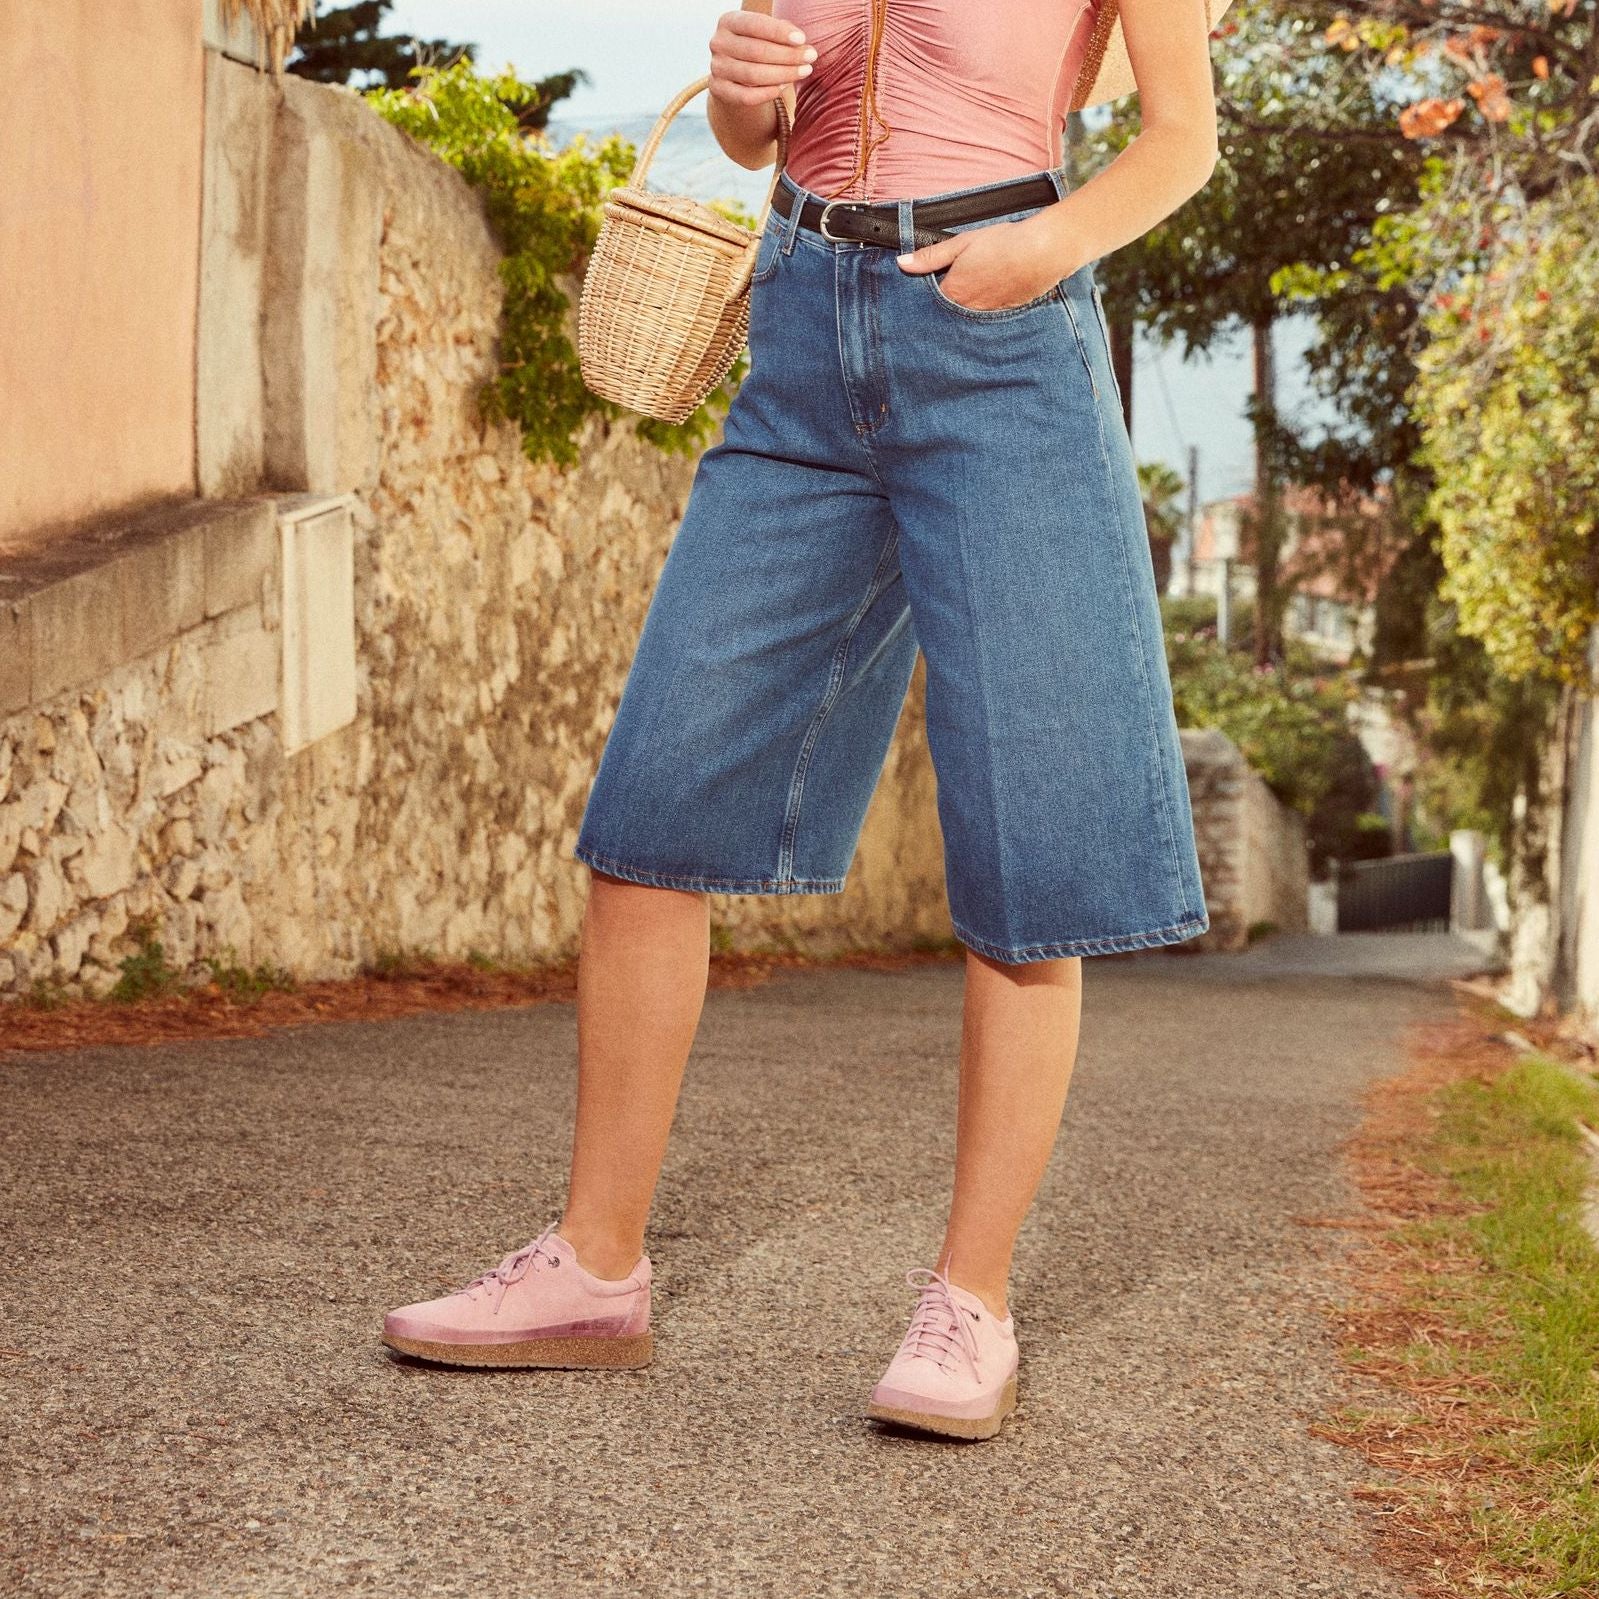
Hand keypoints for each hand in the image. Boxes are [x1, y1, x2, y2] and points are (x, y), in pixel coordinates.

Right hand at [708, 8, 816, 107]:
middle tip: (810, 57)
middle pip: (756, 51)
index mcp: (728, 21)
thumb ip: (781, 33)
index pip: (755, 25)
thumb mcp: (766, 34)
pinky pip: (746, 96)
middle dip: (787, 55)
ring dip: (783, 74)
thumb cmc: (758, 47)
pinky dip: (767, 93)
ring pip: (753, 75)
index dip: (779, 32)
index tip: (802, 39)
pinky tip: (783, 87)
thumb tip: (801, 43)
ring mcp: (716, 68)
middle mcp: (718, 43)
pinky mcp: (718, 90)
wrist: (736, 74)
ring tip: (803, 71)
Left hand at [895, 217, 1076, 311]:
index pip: (929, 303)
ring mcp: (986, 317)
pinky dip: (984, 311)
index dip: (928, 294)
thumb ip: (930, 256)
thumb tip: (903, 263)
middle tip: (956, 288)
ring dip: (966, 310)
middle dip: (945, 307)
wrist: (1042, 252)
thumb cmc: (1003, 244)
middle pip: (947, 314)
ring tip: (976, 291)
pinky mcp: (1004, 317)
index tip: (931, 286)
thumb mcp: (961, 243)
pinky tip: (992, 295)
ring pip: (967, 318)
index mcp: (953, 293)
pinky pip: (987, 319)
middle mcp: (967, 311)